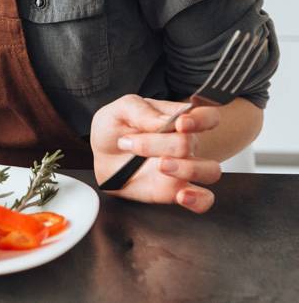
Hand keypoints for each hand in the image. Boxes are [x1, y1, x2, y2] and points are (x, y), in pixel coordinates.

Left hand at [91, 94, 221, 213]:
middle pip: (192, 143)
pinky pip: (203, 200)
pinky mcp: (176, 191)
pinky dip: (198, 199)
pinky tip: (182, 196)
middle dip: (163, 143)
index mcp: (176, 118)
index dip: (200, 119)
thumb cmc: (114, 128)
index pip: (206, 116)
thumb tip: (166, 120)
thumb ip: (142, 111)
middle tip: (134, 143)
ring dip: (187, 169)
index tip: (180, 124)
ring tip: (160, 166)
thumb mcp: (120, 110)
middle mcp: (185, 143)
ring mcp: (184, 168)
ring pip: (209, 171)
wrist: (100, 155)